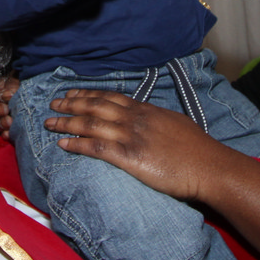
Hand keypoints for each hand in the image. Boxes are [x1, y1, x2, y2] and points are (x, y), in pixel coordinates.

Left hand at [45, 89, 234, 202]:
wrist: (209, 166)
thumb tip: (145, 117)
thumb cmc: (197, 149)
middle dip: (71, 103)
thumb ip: (155, 119)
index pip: (110, 97)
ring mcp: (131, 137)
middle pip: (95, 106)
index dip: (88, 94)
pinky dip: (77, 145)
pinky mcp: (130, 158)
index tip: (72, 93)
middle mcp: (135, 119)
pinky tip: (63, 145)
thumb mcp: (175, 123)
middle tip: (53, 103)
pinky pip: (96, 148)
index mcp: (146, 110)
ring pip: (91, 124)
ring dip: (67, 122)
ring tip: (50, 123)